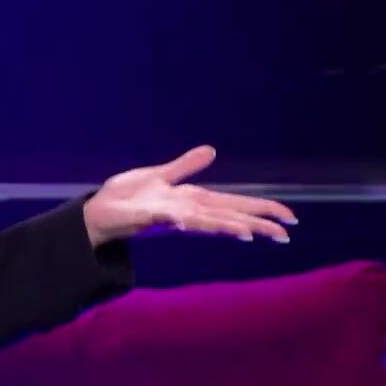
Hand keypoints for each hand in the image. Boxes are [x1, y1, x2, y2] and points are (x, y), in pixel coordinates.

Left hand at [83, 146, 296, 247]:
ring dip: (225, 227)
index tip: (289, 218)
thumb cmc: (126, 197)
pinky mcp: (147, 218)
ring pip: (204, 222)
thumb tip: (211, 150)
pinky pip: (165, 219)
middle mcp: (186, 211)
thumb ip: (185, 166)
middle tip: (285, 235)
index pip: (234, 205)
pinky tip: (187, 221)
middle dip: (256, 224)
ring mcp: (168, 217)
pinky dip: (177, 220)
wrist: (96, 211)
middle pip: (227, 217)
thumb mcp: (159, 176)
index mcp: (192, 201)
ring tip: (250, 234)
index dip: (261, 210)